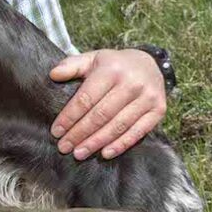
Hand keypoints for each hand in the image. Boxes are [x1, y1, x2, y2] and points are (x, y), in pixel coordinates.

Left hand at [48, 48, 166, 160]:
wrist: (150, 63)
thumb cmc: (114, 65)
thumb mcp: (93, 58)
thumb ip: (72, 65)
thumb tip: (53, 75)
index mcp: (111, 69)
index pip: (86, 99)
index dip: (69, 117)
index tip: (56, 132)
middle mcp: (131, 83)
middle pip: (101, 115)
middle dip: (80, 133)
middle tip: (64, 147)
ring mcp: (147, 97)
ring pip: (118, 126)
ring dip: (96, 142)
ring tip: (80, 153)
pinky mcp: (158, 110)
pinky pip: (138, 132)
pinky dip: (120, 144)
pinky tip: (105, 153)